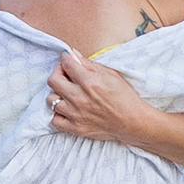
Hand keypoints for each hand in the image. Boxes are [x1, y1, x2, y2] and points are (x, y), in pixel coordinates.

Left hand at [45, 48, 161, 148]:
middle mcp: (79, 98)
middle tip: (65, 74)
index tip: (68, 60)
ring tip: (67, 93)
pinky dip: (58, 114)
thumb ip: (89, 64)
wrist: (132, 121)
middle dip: (57, 73)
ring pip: (51, 100)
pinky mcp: (76, 128)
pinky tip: (66, 110)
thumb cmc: (124, 96)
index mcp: (89, 82)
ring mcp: (76, 115)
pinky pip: (55, 121)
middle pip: (53, 81)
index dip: (65, 59)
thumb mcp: (110, 74)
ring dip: (57, 94)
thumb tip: (72, 54)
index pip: (66, 64)